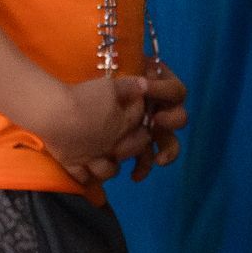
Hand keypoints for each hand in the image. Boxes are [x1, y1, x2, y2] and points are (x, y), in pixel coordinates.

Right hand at [36, 75, 151, 182]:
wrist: (55, 114)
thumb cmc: (83, 97)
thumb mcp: (108, 86)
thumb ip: (128, 86)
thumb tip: (146, 85)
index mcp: (122, 126)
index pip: (138, 119)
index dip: (139, 110)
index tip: (136, 103)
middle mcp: (111, 147)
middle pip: (131, 150)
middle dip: (136, 144)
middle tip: (132, 137)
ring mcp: (92, 159)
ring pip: (109, 171)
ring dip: (112, 168)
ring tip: (110, 161)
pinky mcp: (73, 165)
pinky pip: (83, 178)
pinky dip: (86, 178)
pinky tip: (86, 174)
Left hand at [74, 61, 189, 183]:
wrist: (72, 110)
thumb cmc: (95, 86)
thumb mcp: (112, 78)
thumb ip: (128, 81)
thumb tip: (141, 82)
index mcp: (157, 88)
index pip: (174, 90)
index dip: (163, 89)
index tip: (145, 87)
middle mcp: (159, 109)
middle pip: (179, 117)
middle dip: (172, 120)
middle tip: (157, 120)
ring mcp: (150, 130)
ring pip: (169, 143)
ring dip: (167, 151)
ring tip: (159, 159)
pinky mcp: (136, 147)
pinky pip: (146, 159)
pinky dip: (143, 167)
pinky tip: (134, 175)